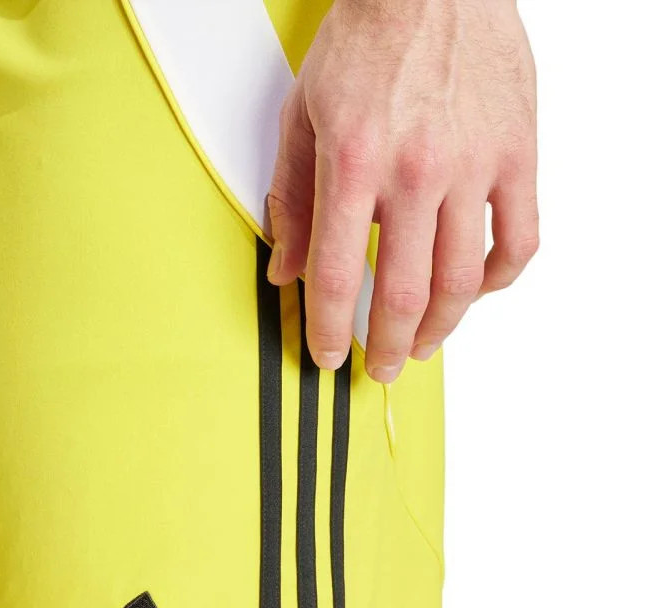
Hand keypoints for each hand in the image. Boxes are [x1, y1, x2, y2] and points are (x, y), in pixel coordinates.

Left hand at [267, 0, 538, 380]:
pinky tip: (475, 290)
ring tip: (424, 346)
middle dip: (388, 346)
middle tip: (381, 368)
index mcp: (354, 163)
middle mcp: (415, 171)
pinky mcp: (516, 154)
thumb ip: (292, 200)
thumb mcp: (303, 118)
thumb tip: (285, 270)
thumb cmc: (366, 42)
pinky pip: (518, 239)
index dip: (330, 329)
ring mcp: (473, 165)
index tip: (329, 356)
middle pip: (405, 293)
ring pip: (463, 279)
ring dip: (441, 329)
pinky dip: (498, 279)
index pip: (338, 276)